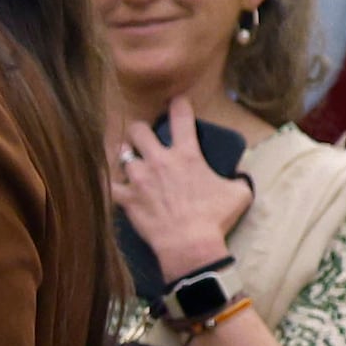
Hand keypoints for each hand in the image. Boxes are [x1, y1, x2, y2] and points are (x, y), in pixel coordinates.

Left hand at [110, 95, 252, 282]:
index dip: (179, 104)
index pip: (182, 118)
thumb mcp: (238, 193)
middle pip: (139, 130)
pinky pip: (107, 184)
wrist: (190, 244)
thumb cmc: (216, 218)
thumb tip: (240, 177)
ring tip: (129, 161)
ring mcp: (139, 178)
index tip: (176, 100)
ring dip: (126, 156)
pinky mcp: (126, 198)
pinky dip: (107, 182)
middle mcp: (160, 160)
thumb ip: (238, 179)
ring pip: (122, 154)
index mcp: (187, 155)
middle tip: (144, 138)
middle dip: (140, 131)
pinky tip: (106, 181)